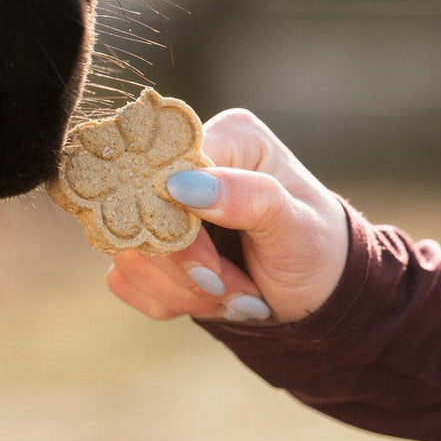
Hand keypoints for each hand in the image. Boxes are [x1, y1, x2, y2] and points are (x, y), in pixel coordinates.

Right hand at [107, 108, 349, 324]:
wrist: (314, 292)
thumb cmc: (315, 248)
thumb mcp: (297, 225)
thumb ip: (249, 198)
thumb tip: (184, 185)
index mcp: (228, 139)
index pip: (169, 167)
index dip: (179, 222)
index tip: (213, 268)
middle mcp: (188, 165)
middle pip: (141, 213)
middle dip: (186, 269)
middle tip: (230, 290)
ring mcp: (162, 208)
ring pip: (130, 253)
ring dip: (183, 291)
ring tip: (232, 296)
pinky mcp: (150, 246)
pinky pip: (126, 279)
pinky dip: (168, 301)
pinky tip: (208, 300)